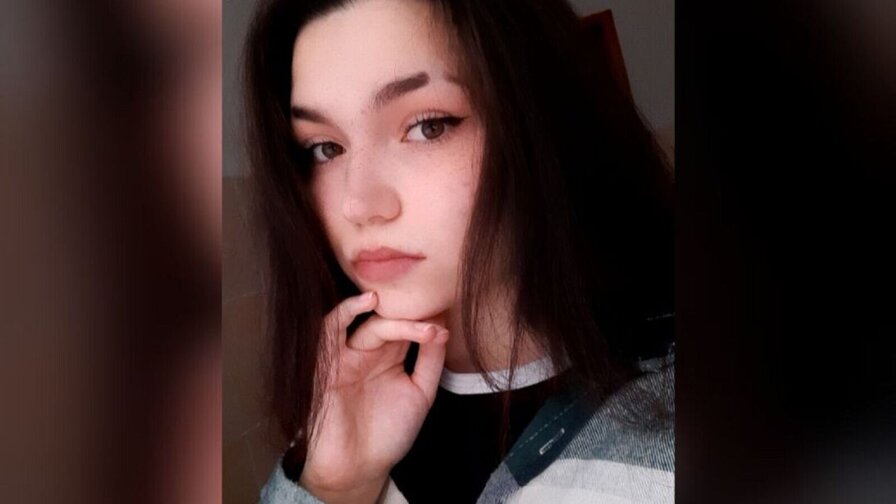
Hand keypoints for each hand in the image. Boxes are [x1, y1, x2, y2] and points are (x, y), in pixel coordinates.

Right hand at [298, 292, 448, 502]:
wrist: (358, 467)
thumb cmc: (387, 433)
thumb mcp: (419, 394)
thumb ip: (430, 362)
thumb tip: (442, 328)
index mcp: (389, 356)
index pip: (408, 326)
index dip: (426, 319)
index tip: (447, 319)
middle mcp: (369, 352)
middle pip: (391, 322)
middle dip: (414, 321)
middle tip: (434, 327)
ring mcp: (347, 355)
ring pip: (367, 323)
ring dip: (388, 313)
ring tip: (407, 306)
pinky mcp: (327, 363)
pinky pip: (330, 329)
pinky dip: (346, 311)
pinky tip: (368, 302)